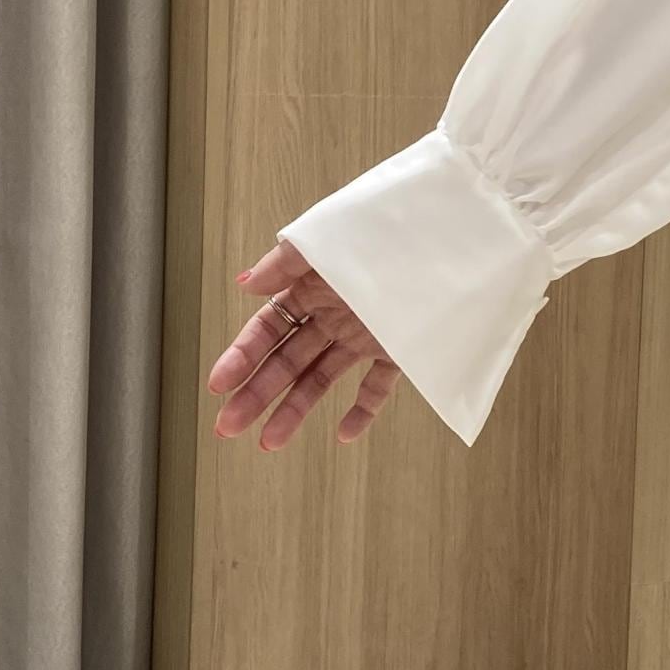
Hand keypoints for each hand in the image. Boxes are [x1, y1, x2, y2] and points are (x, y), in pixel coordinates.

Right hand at [207, 240, 401, 449]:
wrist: (450, 235)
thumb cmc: (386, 226)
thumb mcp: (329, 236)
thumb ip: (286, 261)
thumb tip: (246, 283)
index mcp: (312, 287)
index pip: (267, 329)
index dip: (241, 357)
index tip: (218, 385)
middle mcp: (333, 314)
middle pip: (286, 360)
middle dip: (255, 394)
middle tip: (228, 427)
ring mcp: (363, 334)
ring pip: (321, 378)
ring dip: (293, 410)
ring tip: (269, 442)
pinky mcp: (398, 348)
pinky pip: (377, 385)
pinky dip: (363, 410)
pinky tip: (345, 435)